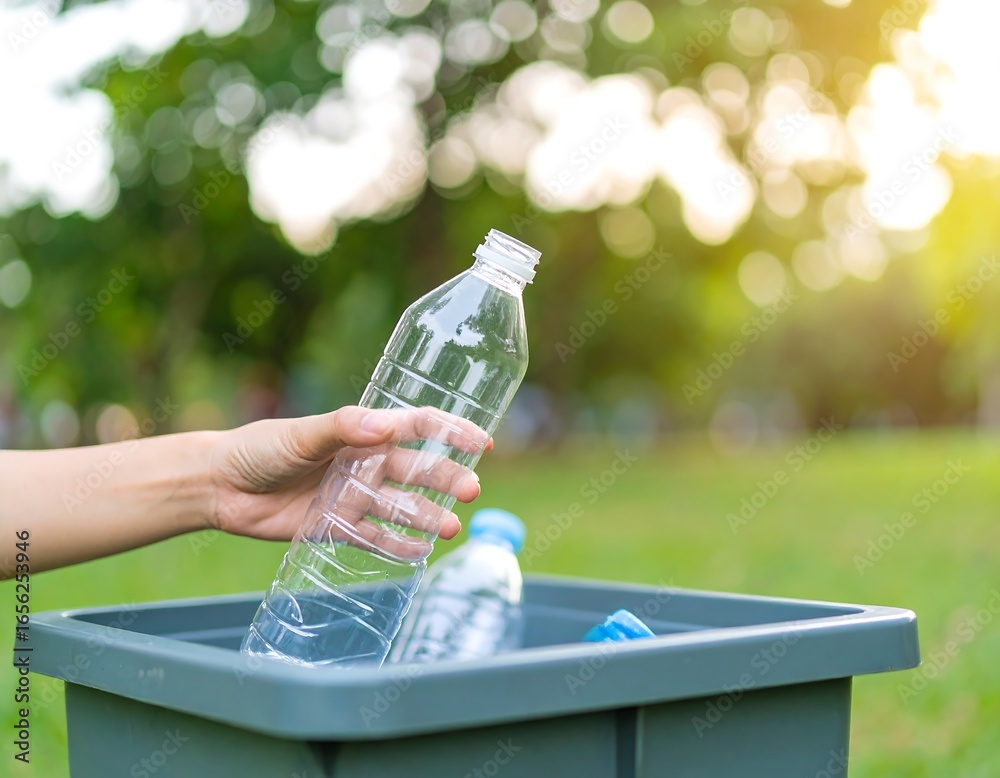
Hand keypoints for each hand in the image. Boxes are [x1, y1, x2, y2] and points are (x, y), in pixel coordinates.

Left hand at [207, 406, 488, 543]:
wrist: (219, 487)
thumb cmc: (258, 449)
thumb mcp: (300, 434)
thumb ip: (341, 428)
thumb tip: (385, 426)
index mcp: (361, 432)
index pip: (417, 427)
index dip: (451, 432)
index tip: (482, 442)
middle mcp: (364, 463)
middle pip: (417, 470)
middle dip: (446, 479)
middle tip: (471, 491)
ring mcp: (353, 495)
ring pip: (401, 507)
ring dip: (428, 516)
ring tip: (451, 528)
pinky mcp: (337, 526)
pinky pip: (375, 538)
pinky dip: (398, 546)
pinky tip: (422, 553)